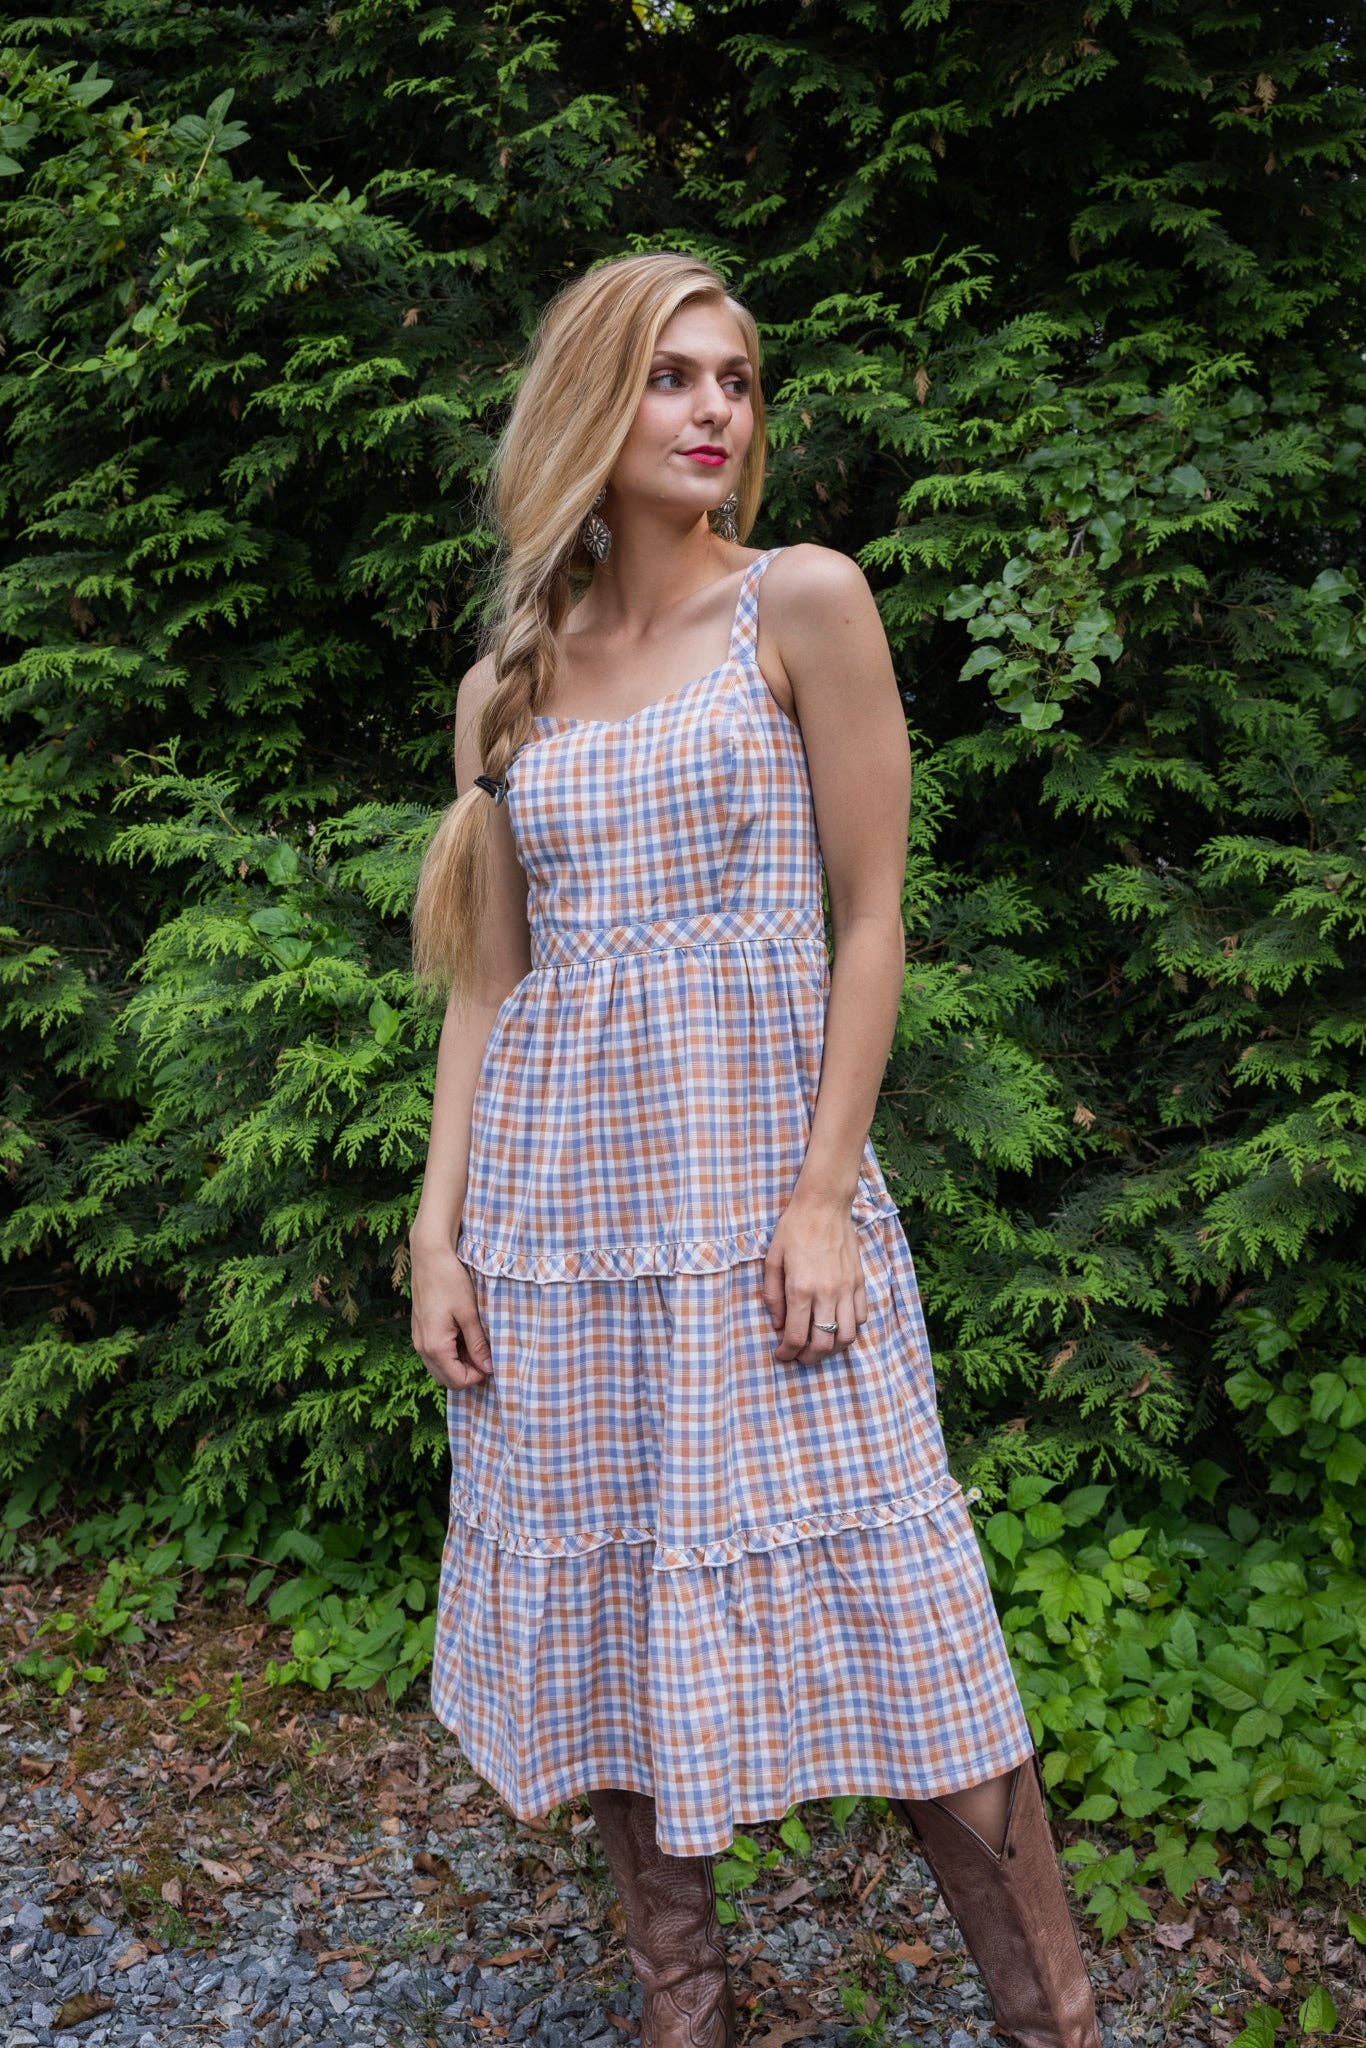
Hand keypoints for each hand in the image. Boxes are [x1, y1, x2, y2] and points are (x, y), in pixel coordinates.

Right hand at [410, 1236, 492, 1389]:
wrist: (429, 1258)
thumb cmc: (450, 1281)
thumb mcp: (469, 1314)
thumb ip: (478, 1344)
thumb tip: (489, 1368)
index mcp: (435, 1346)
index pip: (458, 1380)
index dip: (478, 1376)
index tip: (493, 1362)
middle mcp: (422, 1348)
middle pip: (447, 1379)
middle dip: (468, 1374)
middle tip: (486, 1355)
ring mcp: (419, 1340)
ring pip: (440, 1369)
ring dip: (459, 1365)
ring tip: (477, 1345)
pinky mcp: (420, 1332)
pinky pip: (435, 1355)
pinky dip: (451, 1354)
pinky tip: (465, 1337)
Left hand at [762, 1192, 869, 1366]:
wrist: (824, 1205)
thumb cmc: (794, 1229)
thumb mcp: (772, 1260)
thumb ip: (772, 1295)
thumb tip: (778, 1324)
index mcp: (801, 1289)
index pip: (796, 1337)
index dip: (787, 1354)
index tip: (781, 1356)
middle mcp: (826, 1294)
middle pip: (823, 1344)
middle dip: (809, 1358)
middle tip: (799, 1356)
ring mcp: (847, 1289)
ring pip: (847, 1336)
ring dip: (833, 1349)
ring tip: (820, 1346)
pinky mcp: (859, 1282)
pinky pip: (862, 1317)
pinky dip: (850, 1329)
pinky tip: (837, 1325)